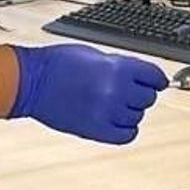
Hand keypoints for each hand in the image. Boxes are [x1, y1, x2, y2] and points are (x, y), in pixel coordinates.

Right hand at [8, 44, 167, 143]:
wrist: (32, 81)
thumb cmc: (57, 63)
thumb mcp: (94, 54)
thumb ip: (119, 65)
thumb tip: (138, 75)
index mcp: (117, 68)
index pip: (154, 76)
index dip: (156, 79)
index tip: (157, 82)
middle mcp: (116, 91)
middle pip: (148, 98)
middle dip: (141, 94)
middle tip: (129, 91)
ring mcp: (107, 112)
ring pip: (137, 116)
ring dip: (131, 111)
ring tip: (115, 104)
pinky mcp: (96, 131)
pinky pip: (126, 135)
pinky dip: (126, 129)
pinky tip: (117, 121)